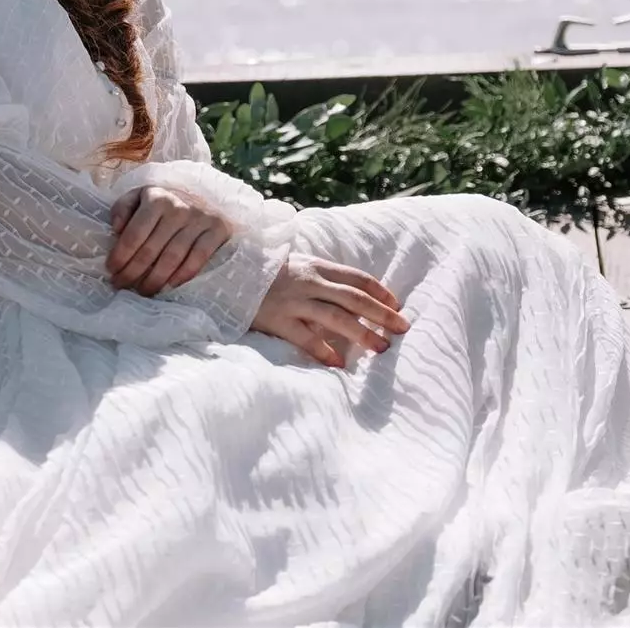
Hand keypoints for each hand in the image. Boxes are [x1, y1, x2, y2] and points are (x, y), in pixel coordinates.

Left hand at [107, 184, 234, 295]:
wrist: (207, 197)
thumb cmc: (165, 203)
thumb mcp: (140, 196)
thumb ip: (123, 208)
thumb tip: (116, 229)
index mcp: (156, 199)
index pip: (134, 234)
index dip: (120, 255)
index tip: (111, 270)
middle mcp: (178, 208)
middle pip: (151, 250)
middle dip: (132, 272)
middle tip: (122, 285)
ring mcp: (199, 219)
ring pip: (172, 258)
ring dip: (154, 280)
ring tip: (142, 291)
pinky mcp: (217, 230)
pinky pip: (198, 259)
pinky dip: (182, 276)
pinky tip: (168, 286)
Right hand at [251, 253, 408, 368]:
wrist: (226, 272)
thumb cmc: (264, 273)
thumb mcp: (296, 266)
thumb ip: (321, 278)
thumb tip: (353, 297)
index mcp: (316, 267)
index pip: (357, 278)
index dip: (380, 293)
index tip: (398, 306)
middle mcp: (309, 282)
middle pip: (354, 298)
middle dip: (382, 314)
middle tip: (403, 329)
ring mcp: (293, 300)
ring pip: (336, 317)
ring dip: (362, 334)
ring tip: (381, 348)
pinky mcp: (278, 319)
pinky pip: (306, 337)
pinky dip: (324, 351)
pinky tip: (339, 364)